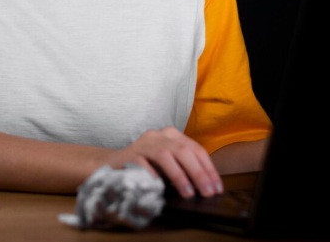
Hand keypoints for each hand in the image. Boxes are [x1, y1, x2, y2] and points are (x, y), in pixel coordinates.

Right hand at [104, 126, 222, 198]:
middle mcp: (158, 135)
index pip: (195, 148)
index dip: (208, 168)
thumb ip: (185, 167)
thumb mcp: (169, 164)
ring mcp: (142, 143)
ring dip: (179, 175)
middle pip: (183, 150)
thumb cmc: (146, 166)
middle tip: (207, 192)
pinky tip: (161, 187)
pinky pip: (143, 164)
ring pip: (165, 155)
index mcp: (171, 135)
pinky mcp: (129, 154)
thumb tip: (207, 185)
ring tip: (188, 193)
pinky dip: (153, 176)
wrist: (113, 164)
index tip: (217, 187)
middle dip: (198, 172)